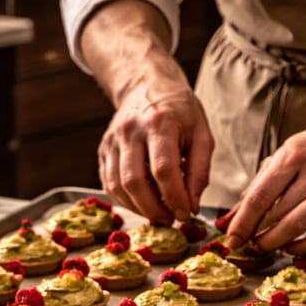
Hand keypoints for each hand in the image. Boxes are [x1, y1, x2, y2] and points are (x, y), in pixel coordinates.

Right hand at [98, 75, 213, 223]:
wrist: (146, 86)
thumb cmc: (179, 111)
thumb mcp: (201, 134)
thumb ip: (199, 172)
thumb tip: (190, 206)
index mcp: (159, 123)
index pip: (163, 170)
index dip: (174, 197)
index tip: (185, 213)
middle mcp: (130, 131)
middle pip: (135, 182)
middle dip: (153, 209)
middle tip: (170, 220)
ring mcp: (112, 141)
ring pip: (119, 187)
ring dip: (139, 208)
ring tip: (158, 213)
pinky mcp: (103, 150)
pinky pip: (109, 184)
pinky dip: (126, 200)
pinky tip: (142, 203)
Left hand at [226, 104, 305, 254]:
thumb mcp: (286, 155)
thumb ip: (258, 185)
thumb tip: (231, 217)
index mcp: (294, 155)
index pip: (259, 196)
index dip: (242, 222)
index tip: (232, 238)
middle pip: (275, 214)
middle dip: (255, 234)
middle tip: (245, 244)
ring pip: (296, 226)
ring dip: (274, 242)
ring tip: (263, 246)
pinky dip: (303, 248)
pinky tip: (291, 248)